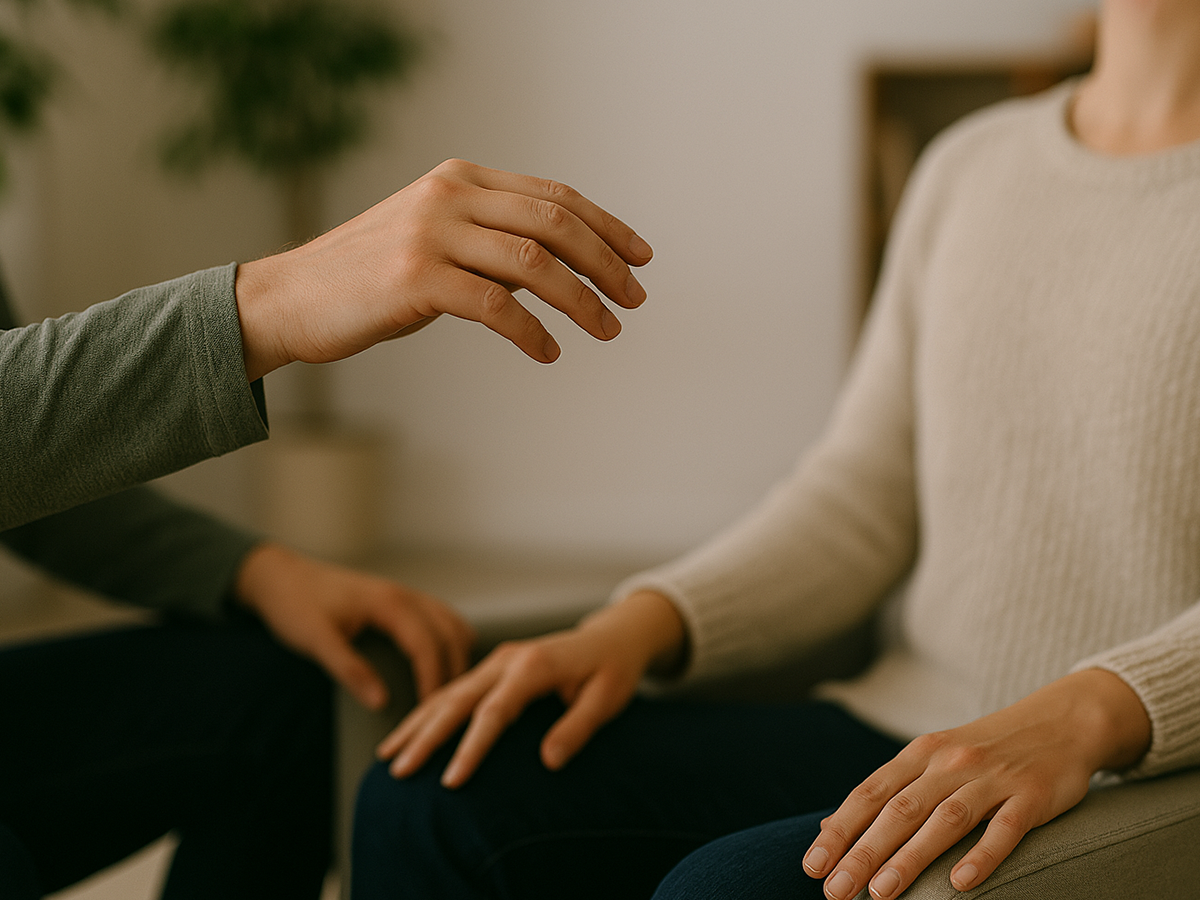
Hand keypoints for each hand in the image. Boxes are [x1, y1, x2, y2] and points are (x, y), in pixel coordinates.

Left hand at [233, 542, 475, 708]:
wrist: (280, 576)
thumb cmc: (295, 605)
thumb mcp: (316, 640)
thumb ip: (349, 669)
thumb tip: (381, 702)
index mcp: (389, 603)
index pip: (428, 644)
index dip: (434, 680)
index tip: (434, 713)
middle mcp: (405, 595)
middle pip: (451, 634)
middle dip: (456, 671)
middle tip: (451, 711)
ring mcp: (406, 594)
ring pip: (453, 623)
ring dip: (459, 655)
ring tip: (453, 691)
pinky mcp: (401, 599)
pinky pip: (442, 619)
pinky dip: (451, 641)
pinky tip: (446, 662)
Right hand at [235, 158, 653, 378]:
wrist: (291, 299)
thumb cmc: (372, 279)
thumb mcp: (439, 244)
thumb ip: (496, 245)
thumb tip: (566, 270)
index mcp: (462, 178)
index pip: (555, 197)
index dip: (607, 227)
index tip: (641, 257)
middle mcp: (450, 194)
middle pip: (555, 223)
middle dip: (607, 263)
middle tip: (636, 300)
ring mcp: (430, 232)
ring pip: (533, 263)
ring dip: (582, 300)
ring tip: (607, 330)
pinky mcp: (414, 277)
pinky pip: (495, 305)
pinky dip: (531, 332)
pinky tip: (547, 353)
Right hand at [377, 590, 685, 787]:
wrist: (611, 638)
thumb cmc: (613, 670)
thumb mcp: (607, 699)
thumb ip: (577, 727)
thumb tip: (548, 761)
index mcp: (534, 666)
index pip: (494, 712)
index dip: (471, 748)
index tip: (450, 782)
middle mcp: (507, 660)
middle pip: (457, 700)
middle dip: (426, 737)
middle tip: (400, 771)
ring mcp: (496, 662)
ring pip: (447, 693)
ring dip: (417, 724)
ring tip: (388, 756)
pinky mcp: (492, 668)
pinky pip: (452, 690)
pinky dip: (427, 713)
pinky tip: (407, 735)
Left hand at [802, 669, 1151, 899]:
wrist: (1060, 721)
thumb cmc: (985, 750)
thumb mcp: (934, 758)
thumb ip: (890, 791)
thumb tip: (832, 829)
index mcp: (921, 754)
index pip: (870, 793)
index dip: (840, 830)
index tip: (813, 865)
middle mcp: (950, 762)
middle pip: (899, 810)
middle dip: (864, 852)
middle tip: (836, 890)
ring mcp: (992, 778)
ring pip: (945, 820)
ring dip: (911, 858)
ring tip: (882, 893)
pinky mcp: (1032, 796)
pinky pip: (1005, 829)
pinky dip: (982, 855)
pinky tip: (961, 883)